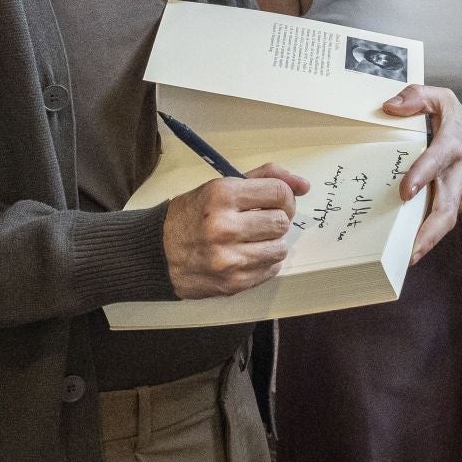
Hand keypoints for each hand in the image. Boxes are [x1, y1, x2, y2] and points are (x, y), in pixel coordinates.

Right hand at [161, 163, 306, 298]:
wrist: (157, 253)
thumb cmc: (191, 216)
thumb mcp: (220, 186)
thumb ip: (264, 178)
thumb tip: (304, 185)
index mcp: (221, 196)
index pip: (279, 193)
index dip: (285, 196)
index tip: (276, 201)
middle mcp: (224, 227)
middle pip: (281, 221)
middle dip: (276, 219)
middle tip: (260, 220)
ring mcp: (228, 258)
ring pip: (280, 248)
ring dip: (272, 242)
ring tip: (252, 239)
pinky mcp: (233, 282)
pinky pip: (271, 269)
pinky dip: (264, 261)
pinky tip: (246, 254)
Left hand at [385, 83, 461, 264]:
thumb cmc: (458, 124)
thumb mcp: (442, 100)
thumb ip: (417, 97)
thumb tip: (389, 107)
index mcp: (453, 144)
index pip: (438, 160)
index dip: (423, 175)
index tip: (405, 192)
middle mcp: (460, 173)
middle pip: (448, 207)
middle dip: (430, 231)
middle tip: (410, 250)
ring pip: (447, 220)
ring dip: (428, 241)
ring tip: (405, 258)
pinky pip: (443, 220)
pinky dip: (428, 234)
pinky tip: (409, 247)